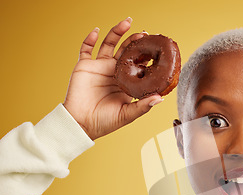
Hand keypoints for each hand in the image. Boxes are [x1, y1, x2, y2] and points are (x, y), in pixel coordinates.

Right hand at [63, 18, 163, 139]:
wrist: (82, 124)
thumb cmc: (105, 122)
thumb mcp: (127, 115)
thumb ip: (143, 106)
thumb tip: (160, 98)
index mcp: (126, 82)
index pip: (139, 64)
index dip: (147, 56)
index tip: (157, 49)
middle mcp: (114, 72)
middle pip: (126, 50)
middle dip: (135, 40)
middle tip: (145, 33)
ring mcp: (100, 67)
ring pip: (109, 44)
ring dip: (117, 32)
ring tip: (127, 22)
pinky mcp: (85, 66)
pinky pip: (86, 49)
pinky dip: (90, 39)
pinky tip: (97, 31)